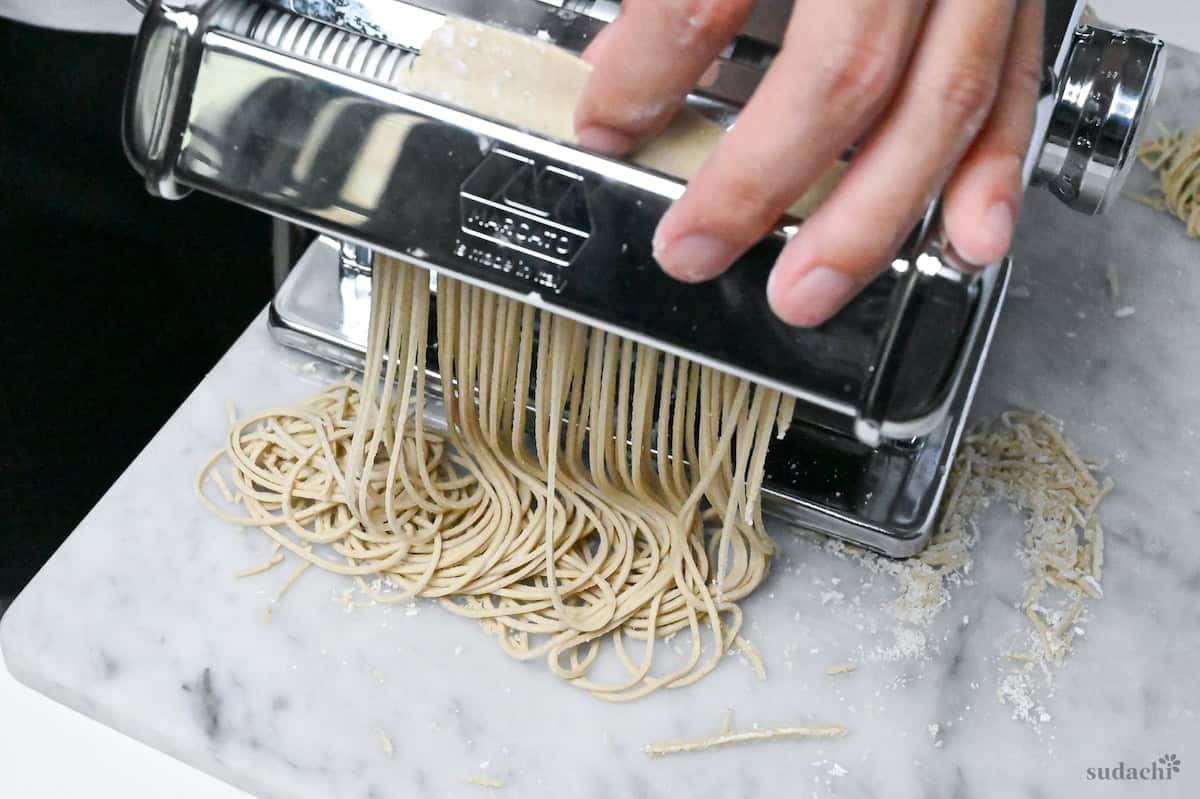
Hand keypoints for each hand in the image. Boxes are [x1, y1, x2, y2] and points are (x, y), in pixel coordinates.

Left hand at [575, 0, 1044, 325]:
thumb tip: (613, 43)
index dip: (647, 70)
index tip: (603, 123)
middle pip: (843, 70)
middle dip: (759, 181)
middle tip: (693, 247)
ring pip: (941, 99)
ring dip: (873, 216)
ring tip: (809, 288)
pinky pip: (1018, 77)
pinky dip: (992, 167)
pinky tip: (969, 238)